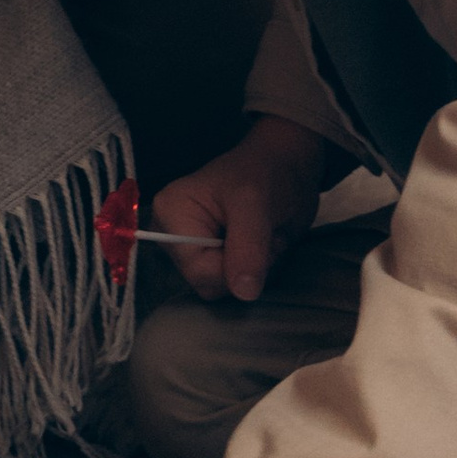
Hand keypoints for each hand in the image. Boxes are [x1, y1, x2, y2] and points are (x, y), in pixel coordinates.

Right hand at [155, 113, 327, 303]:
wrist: (286, 165)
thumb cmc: (265, 172)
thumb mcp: (256, 204)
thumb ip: (248, 247)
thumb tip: (244, 292)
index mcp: (171, 216)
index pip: (199, 272)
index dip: (234, 267)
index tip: (258, 239)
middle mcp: (175, 237)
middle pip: (209, 284)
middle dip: (246, 266)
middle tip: (265, 235)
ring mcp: (196, 250)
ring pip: (226, 288)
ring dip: (257, 268)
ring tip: (266, 236)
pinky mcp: (214, 258)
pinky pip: (235, 285)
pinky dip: (258, 270)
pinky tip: (264, 244)